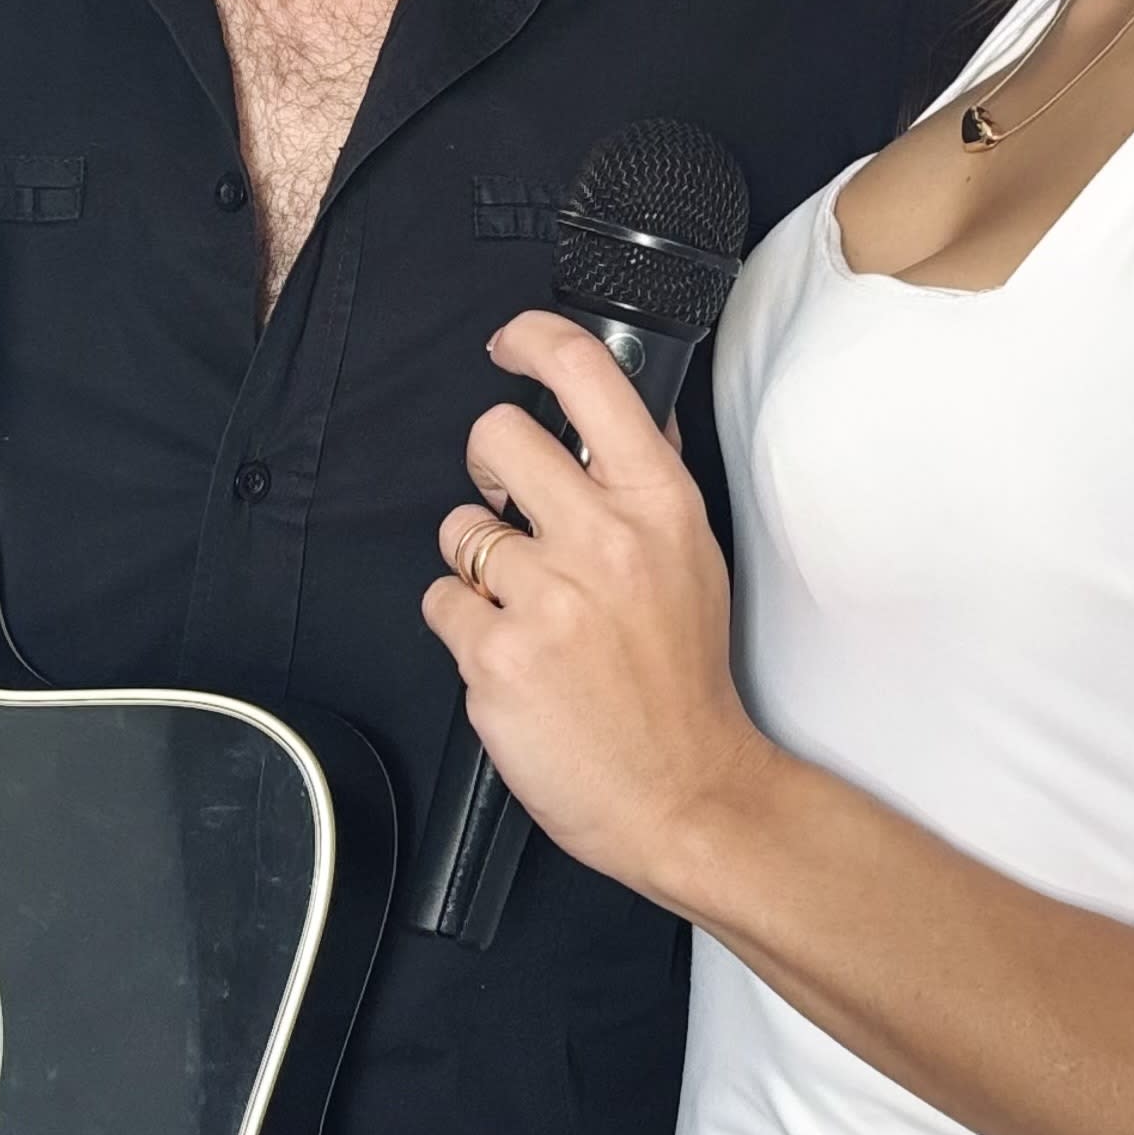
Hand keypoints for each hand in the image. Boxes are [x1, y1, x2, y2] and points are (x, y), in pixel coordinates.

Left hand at [421, 309, 768, 903]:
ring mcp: (547, 597)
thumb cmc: (683, 680)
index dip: (532, 341)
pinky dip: (463, 626)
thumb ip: (646, 482)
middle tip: (505, 507)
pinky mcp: (496, 655)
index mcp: (659, 505)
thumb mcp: (692, 559)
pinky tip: (510, 656)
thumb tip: (614, 403)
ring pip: (457, 528)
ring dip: (474, 564)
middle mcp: (604, 539)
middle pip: (495, 436)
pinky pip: (440, 602)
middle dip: (486, 468)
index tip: (509, 346)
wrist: (685, 793)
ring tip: (523, 608)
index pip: (588, 375)